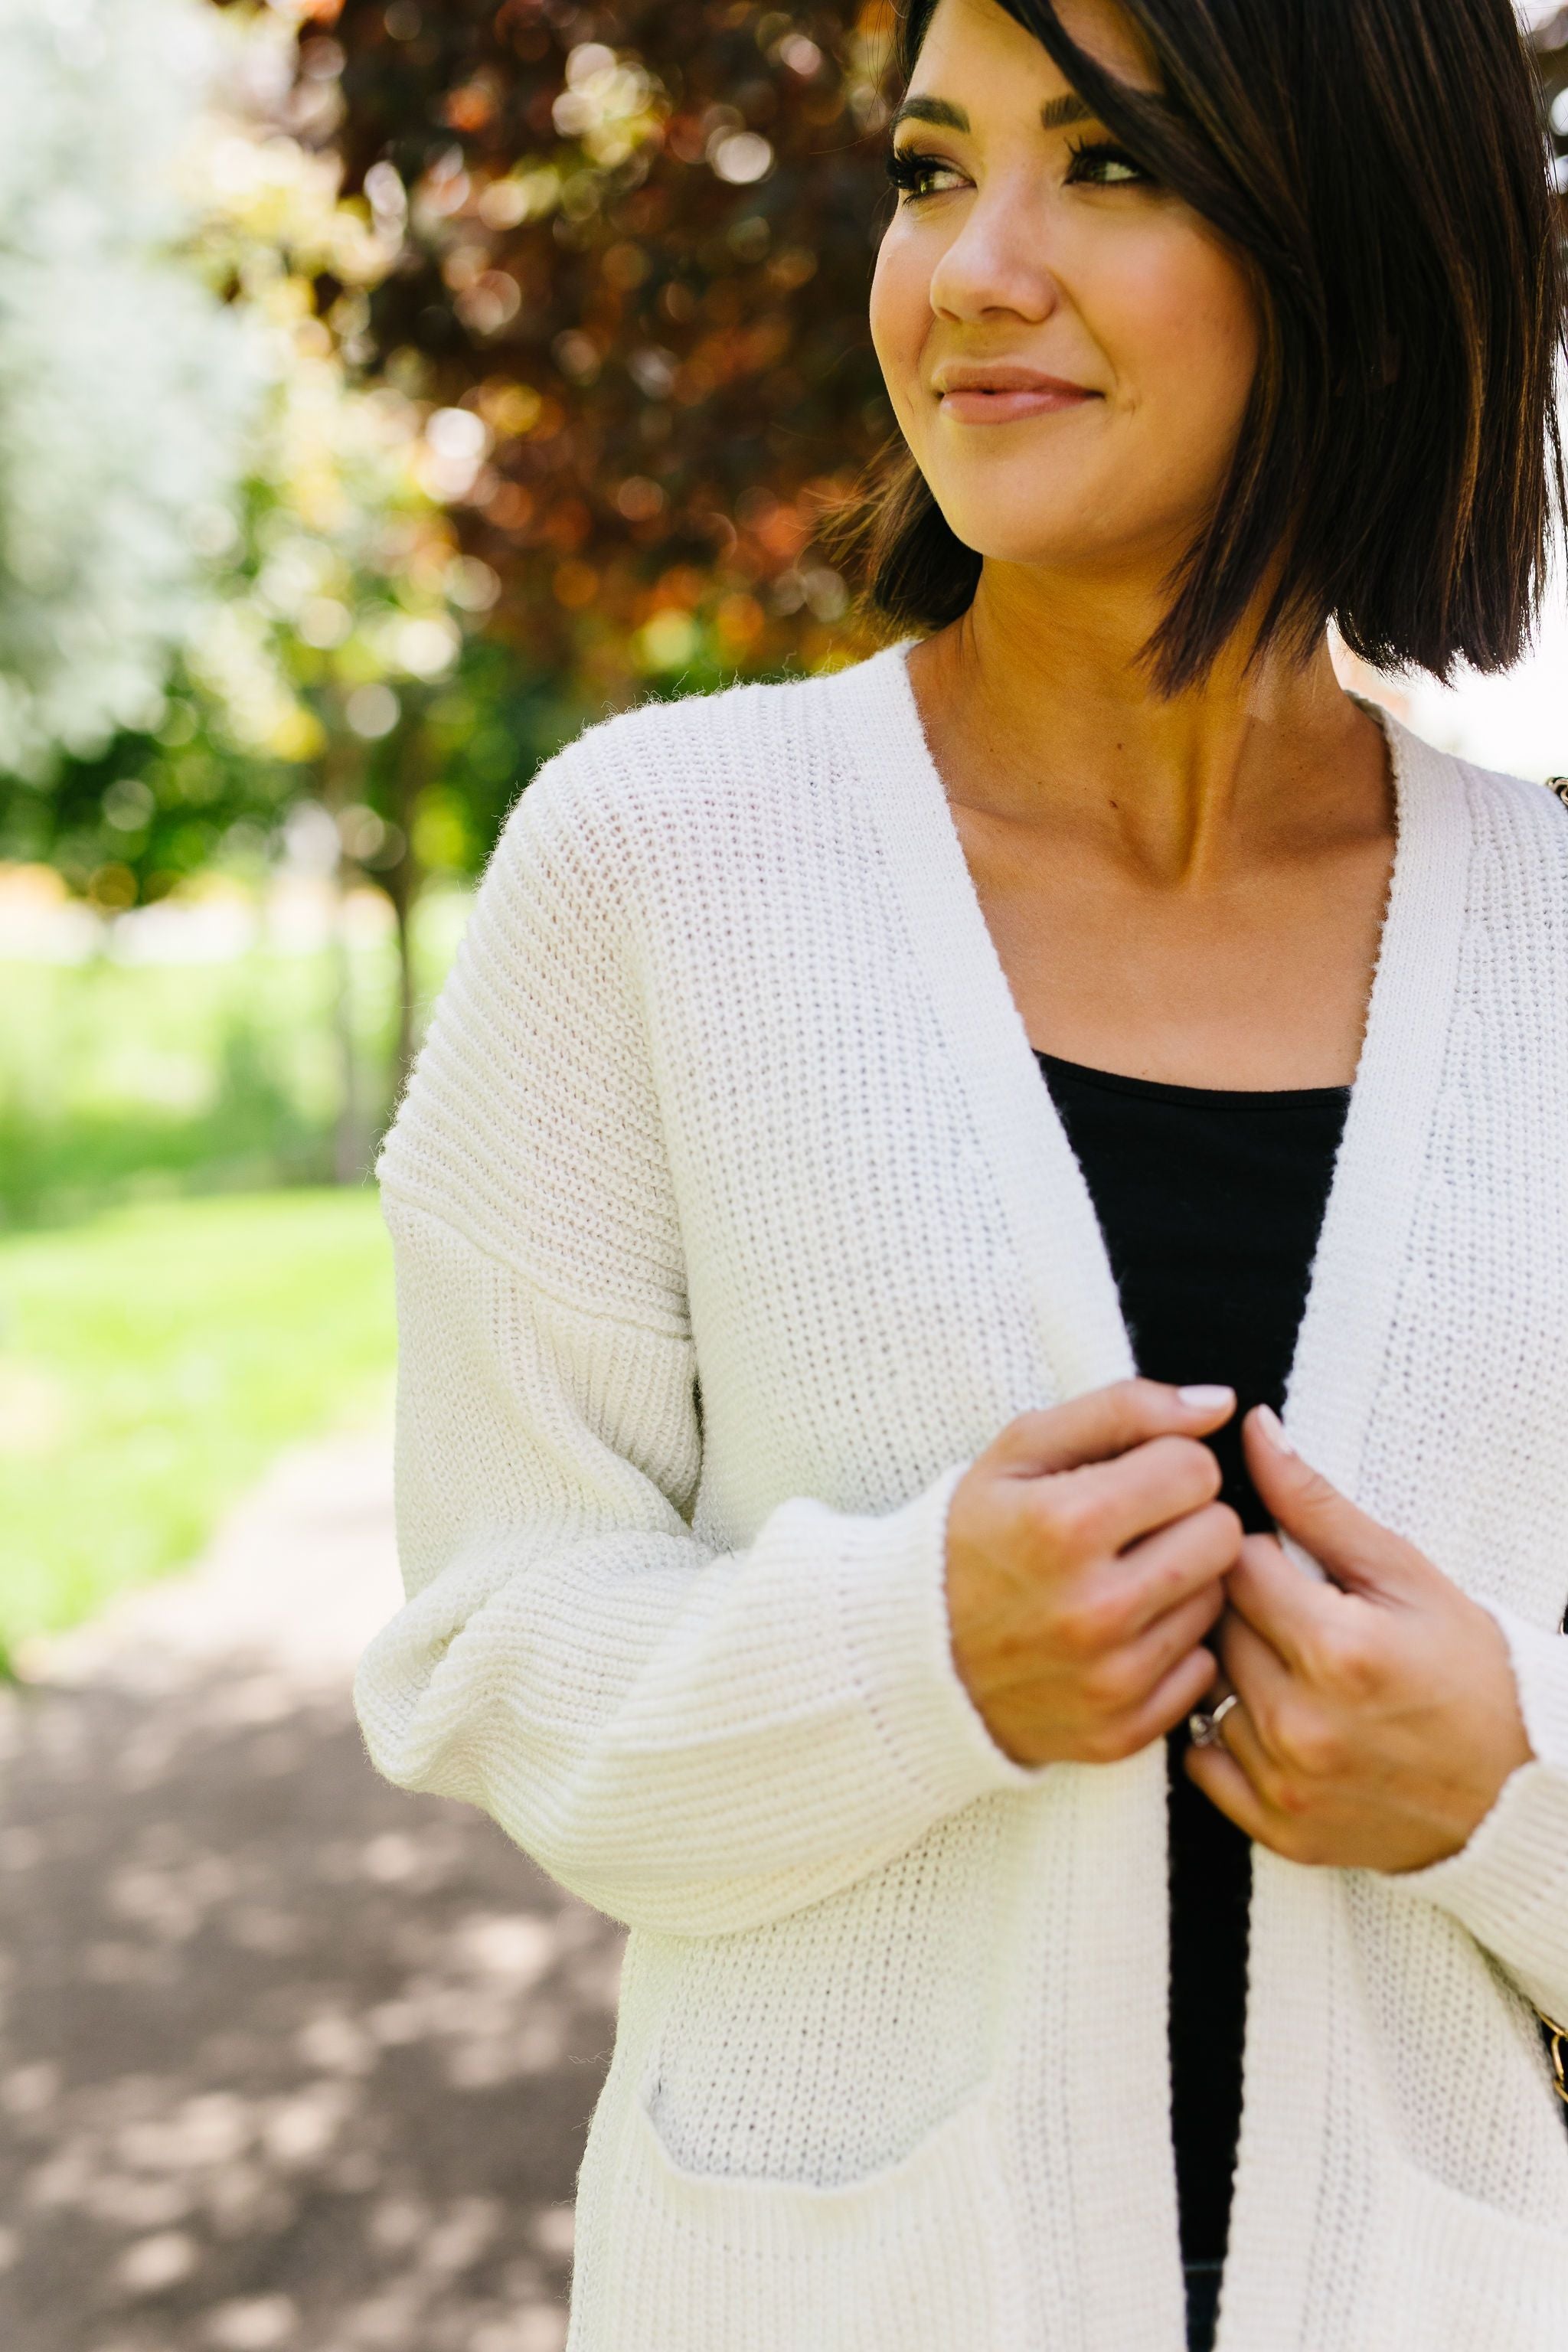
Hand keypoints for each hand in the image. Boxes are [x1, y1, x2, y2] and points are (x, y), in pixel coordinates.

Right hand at [945, 1379, 1242, 1768]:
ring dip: (1180, 1585)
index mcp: (1066, 1524)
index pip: (1196, 1469)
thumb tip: (1220, 1405)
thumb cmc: (971, 1536)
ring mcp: (1110, 1678)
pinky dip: (1169, 1649)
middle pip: (1222, 1536)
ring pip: (1217, 1602)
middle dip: (1186, 1521)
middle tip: (1132, 1530)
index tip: (1130, 1479)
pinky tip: (1118, 1636)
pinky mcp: (1121, 1731)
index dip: (1167, 1463)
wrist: (909, 1656)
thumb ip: (1123, 1409)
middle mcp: (1094, 1608)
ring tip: (1118, 1581)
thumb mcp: (1022, 1450)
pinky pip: (1201, 1670)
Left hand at [1185, 1406, 1534, 1871]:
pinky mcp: (1278, 1829)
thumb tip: (1255, 1431)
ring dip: (1230, 1667)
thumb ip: (1317, 1503)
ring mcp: (1287, 1783)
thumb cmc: (1466, 1668)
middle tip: (1288, 1610)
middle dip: (1240, 1606)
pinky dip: (1221, 1735)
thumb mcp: (1404, 1573)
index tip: (1284, 1561)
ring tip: (1286, 1663)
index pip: (1235, 1564)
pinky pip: (1201, 1760)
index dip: (1255, 1551)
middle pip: (1213, 1625)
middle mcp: (1302, 1723)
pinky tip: (1270, 1716)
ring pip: (1202, 1689)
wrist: (1513, 1788)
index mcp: (1338, 1648)